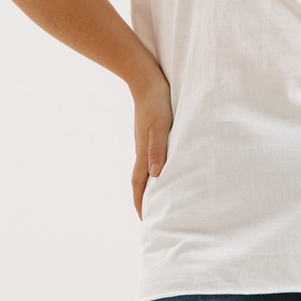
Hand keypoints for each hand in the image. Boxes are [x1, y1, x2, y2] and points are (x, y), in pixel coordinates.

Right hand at [129, 69, 172, 219]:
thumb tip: (156, 175)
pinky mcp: (148, 133)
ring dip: (148, 186)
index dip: (141, 203)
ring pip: (145, 170)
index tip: (145, 220)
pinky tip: (161, 168)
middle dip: (143, 200)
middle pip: (140, 181)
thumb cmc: (157, 101)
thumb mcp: (161, 125)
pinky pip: (149, 158)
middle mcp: (141, 149)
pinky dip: (153, 170)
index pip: (140, 184)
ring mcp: (143, 141)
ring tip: (157, 198)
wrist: (145, 79)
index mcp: (143, 152)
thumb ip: (158, 149)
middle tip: (150, 216)